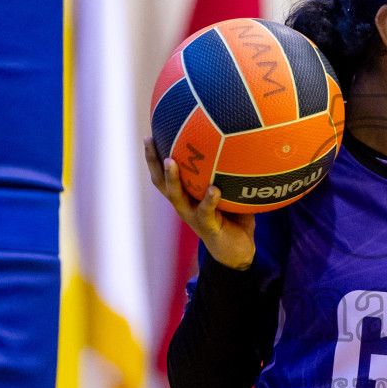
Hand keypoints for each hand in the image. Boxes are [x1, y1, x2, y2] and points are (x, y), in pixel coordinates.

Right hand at [143, 137, 256, 270]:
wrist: (237, 251)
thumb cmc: (234, 216)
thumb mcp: (229, 191)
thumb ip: (228, 172)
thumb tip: (237, 140)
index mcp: (185, 196)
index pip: (164, 174)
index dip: (153, 157)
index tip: (149, 135)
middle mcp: (184, 205)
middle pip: (161, 182)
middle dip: (153, 162)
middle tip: (149, 142)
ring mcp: (193, 216)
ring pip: (177, 196)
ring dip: (173, 179)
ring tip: (171, 161)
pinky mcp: (208, 227)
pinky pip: (206, 211)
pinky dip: (209, 199)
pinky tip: (214, 189)